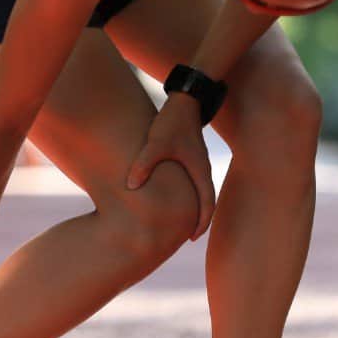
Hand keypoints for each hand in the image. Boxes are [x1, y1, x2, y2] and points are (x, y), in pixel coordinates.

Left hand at [126, 94, 215, 239]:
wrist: (185, 99)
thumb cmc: (172, 121)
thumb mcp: (155, 143)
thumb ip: (144, 164)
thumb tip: (131, 186)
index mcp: (199, 170)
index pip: (207, 204)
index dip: (201, 222)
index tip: (191, 237)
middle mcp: (202, 169)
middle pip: (206, 202)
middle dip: (198, 220)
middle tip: (186, 236)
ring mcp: (197, 162)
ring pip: (200, 191)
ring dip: (194, 207)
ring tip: (180, 220)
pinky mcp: (190, 155)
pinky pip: (193, 181)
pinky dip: (188, 193)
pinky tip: (173, 195)